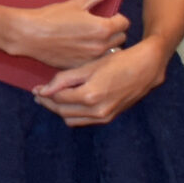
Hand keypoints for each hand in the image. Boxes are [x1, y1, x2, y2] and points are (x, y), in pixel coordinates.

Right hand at [9, 0, 129, 69]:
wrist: (29, 35)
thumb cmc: (51, 18)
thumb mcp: (77, 3)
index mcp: (103, 28)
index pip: (124, 23)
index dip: (117, 18)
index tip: (108, 16)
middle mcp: (100, 46)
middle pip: (120, 38)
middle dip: (113, 32)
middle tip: (98, 27)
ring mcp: (90, 58)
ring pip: (109, 52)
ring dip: (105, 46)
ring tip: (91, 39)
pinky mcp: (79, 66)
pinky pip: (94, 62)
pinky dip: (92, 56)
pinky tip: (80, 49)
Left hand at [34, 38, 168, 126]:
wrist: (147, 68)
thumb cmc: (119, 62)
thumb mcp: (89, 66)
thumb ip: (64, 79)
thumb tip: (43, 90)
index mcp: (90, 95)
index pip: (58, 99)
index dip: (44, 94)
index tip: (36, 88)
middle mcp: (96, 110)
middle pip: (62, 112)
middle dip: (48, 103)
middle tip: (40, 94)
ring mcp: (104, 116)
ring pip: (71, 119)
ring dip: (59, 110)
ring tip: (53, 98)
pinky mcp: (109, 118)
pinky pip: (83, 121)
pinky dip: (73, 113)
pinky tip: (70, 102)